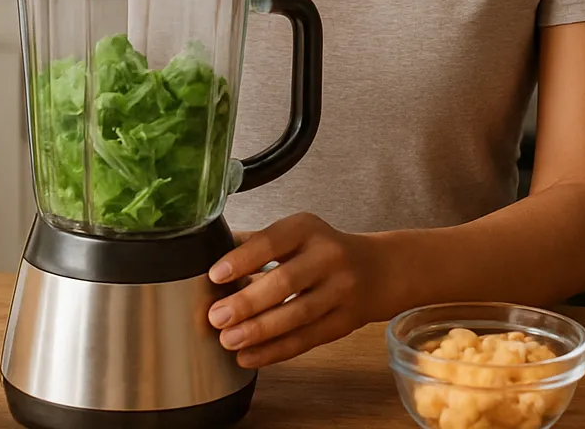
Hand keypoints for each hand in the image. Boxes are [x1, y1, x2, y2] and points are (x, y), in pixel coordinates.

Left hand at [207, 213, 388, 368]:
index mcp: (307, 229)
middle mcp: (327, 257)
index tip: (215, 275)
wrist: (377, 270)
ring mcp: (340, 291)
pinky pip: (306, 339)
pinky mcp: (344, 322)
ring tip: (229, 340)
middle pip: (285, 282)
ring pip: (297, 314)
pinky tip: (249, 356)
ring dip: (259, 331)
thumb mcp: (295, 233)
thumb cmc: (322, 250)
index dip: (243, 259)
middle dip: (247, 302)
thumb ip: (255, 244)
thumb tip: (208, 257)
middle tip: (216, 317)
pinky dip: (275, 351)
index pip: (272, 241)